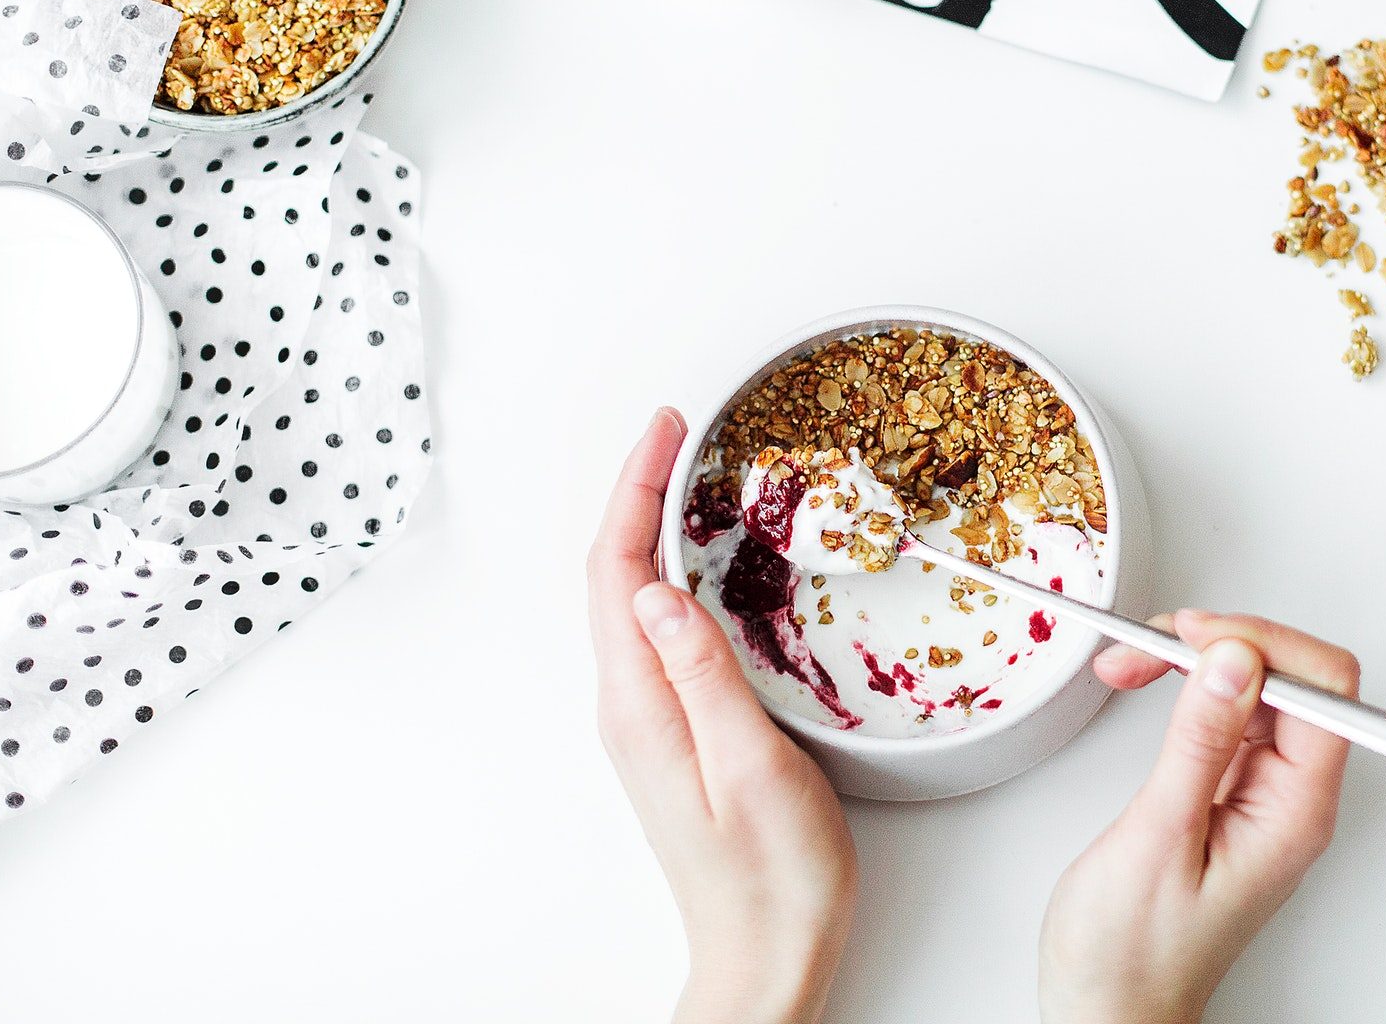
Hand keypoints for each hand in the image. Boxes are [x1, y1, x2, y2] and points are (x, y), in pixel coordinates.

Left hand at [588, 408, 857, 1023]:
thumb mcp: (752, 768)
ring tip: (685, 476)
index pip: (617, 573)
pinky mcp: (672, 731)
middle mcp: (630, 707)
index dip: (634, 491)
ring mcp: (647, 720)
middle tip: (677, 432)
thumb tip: (658, 591)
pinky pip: (655, 630)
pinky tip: (700, 564)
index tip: (666, 429)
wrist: (766, 956)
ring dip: (649, 530)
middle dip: (636, 492)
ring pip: (630, 601)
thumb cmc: (774, 877)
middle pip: (612, 576)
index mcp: (641, 706)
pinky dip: (670, 575)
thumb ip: (704, 675)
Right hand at [1039, 611, 1357, 1023]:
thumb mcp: (1158, 837)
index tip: (1193, 637)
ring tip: (1133, 662)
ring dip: (1197, 659)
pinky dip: (1185, 687)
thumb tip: (1234, 659)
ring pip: (1257, 686)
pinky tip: (1147, 684)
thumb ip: (1199, 742)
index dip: (1262, 644)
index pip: (1325, 690)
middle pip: (1294, 677)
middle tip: (1151, 645)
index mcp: (1295, 812)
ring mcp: (1264, 793)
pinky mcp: (1232, 790)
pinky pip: (1228, 712)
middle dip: (1223, 643)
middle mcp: (1292, 798)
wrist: (1108, 1010)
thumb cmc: (1131, 954)